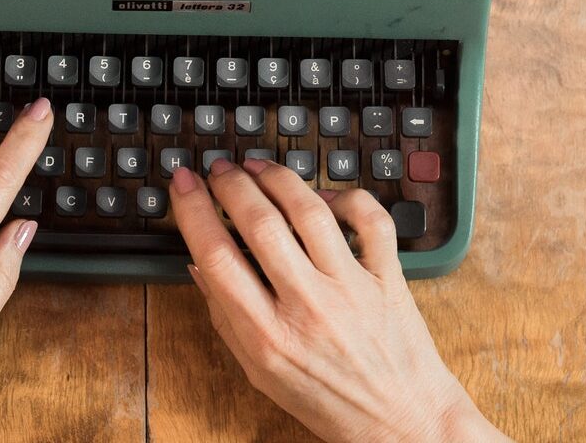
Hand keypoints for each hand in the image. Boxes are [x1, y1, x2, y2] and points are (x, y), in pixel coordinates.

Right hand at [169, 158, 508, 442]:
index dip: (193, 210)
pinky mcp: (389, 278)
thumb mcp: (261, 373)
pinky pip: (370, 220)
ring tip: (259, 167)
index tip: (183, 183)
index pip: (217, 257)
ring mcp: (351, 289)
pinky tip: (325, 195)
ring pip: (310, 211)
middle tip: (220, 168)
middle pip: (259, 224)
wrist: (402, 422)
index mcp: (268, 337)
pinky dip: (347, 196)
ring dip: (278, 178)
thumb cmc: (330, 401)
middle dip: (231, 184)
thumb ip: (227, 319)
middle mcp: (308, 308)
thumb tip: (198, 265)